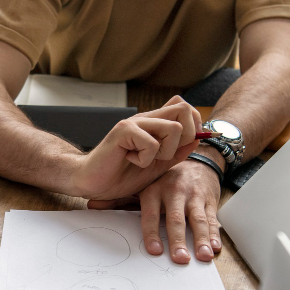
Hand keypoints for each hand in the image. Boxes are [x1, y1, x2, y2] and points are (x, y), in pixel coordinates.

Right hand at [70, 96, 201, 200]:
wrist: (92, 182)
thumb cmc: (120, 175)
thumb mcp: (156, 166)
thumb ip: (176, 153)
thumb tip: (198, 139)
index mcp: (154, 124)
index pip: (184, 107)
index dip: (195, 125)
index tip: (185, 146)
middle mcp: (146, 119)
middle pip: (183, 109)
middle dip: (187, 136)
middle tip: (167, 154)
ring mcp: (134, 123)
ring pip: (173, 128)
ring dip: (165, 152)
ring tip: (146, 160)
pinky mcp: (123, 131)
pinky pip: (151, 144)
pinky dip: (145, 159)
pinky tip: (130, 160)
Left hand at [89, 158, 222, 263]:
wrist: (195, 161)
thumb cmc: (164, 181)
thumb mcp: (142, 186)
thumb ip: (120, 200)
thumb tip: (92, 206)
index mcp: (155, 190)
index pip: (151, 213)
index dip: (152, 232)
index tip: (154, 250)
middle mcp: (174, 192)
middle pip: (176, 219)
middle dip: (178, 240)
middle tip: (180, 259)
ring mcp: (193, 196)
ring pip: (198, 220)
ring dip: (201, 239)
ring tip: (202, 256)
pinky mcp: (209, 200)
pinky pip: (212, 218)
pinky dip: (215, 234)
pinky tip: (215, 247)